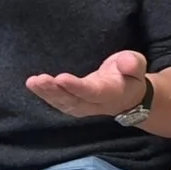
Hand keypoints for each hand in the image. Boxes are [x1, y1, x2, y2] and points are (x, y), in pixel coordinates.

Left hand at [27, 50, 149, 119]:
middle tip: (39, 80)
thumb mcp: (137, 64)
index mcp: (112, 93)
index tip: (61, 78)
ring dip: (47, 94)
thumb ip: (132, 63)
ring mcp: (84, 107)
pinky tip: (34, 85)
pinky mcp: (75, 105)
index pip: (92, 92)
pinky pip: (59, 103)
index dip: (76, 87)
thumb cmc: (130, 75)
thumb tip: (126, 62)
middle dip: (55, 92)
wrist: (129, 95)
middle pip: (73, 101)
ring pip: (63, 104)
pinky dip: (45, 96)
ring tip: (32, 82)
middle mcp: (96, 104)